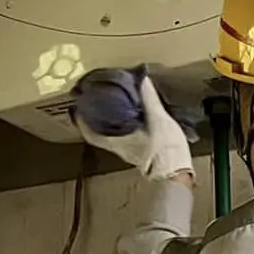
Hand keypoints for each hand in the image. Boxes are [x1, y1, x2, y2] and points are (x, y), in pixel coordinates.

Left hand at [75, 74, 192, 179]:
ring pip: (111, 135)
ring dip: (108, 123)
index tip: (76, 109)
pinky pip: (123, 137)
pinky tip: (130, 118)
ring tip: (110, 106)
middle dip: (94, 118)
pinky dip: (121, 127)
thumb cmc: (165, 149)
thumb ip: (150, 100)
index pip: (91, 133)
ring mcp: (129, 151)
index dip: (81, 122)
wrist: (177, 175)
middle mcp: (119, 147)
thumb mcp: (159, 120)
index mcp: (118, 140)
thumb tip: (142, 78)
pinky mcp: (139, 153)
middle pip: (99, 133)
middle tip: (92, 102)